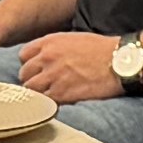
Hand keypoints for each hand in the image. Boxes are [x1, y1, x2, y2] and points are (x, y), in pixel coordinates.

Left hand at [14, 31, 128, 102]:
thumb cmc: (102, 49)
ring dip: (38, 93)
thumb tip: (45, 58)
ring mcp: (52, 76)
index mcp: (50, 42)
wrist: (119, 61)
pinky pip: (44, 101)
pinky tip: (56, 102)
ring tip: (50, 95)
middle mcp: (47, 57)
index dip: (30, 64)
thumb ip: (55, 47)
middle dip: (32, 79)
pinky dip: (48, 103)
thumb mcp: (74, 38)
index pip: (24, 55)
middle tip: (43, 85)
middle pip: (24, 74)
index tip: (37, 70)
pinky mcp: (61, 93)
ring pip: (30, 90)